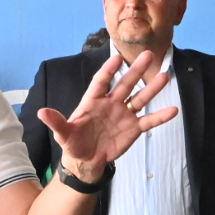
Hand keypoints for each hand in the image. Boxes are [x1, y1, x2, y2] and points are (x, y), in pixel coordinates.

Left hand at [39, 51, 178, 179]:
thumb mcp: (63, 134)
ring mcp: (124, 115)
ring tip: (165, 75)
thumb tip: (41, 112)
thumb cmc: (74, 143)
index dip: (109, 70)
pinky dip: (160, 116)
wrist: (86, 160)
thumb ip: (56, 121)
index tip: (118, 57)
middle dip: (136, 70)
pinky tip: (174, 109)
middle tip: (148, 54)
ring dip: (152, 88)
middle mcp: (111, 103)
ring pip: (140, 98)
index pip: (102, 81)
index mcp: (93, 100)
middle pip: (125, 84)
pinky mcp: (133, 129)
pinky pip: (149, 121)